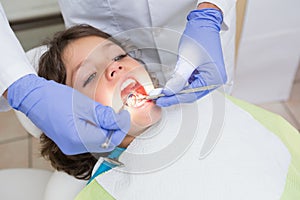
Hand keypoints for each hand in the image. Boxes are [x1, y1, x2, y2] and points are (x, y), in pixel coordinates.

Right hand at [8, 74, 129, 154]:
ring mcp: (70, 146)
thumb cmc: (54, 98)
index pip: (109, 139)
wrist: (34, 98)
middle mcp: (74, 147)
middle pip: (105, 144)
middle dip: (115, 131)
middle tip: (119, 116)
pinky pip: (89, 140)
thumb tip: (120, 120)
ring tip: (109, 117)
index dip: (120, 127)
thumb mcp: (84, 105)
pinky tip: (97, 120)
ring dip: (106, 131)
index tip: (125, 116)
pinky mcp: (68, 142)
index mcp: (78, 138)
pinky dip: (97, 131)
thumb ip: (104, 116)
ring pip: (98, 143)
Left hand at [156, 9, 226, 106]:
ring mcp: (210, 76)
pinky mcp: (204, 72)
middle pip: (191, 94)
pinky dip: (181, 83)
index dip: (174, 98)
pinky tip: (172, 82)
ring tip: (164, 90)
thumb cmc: (200, 37)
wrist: (203, 23)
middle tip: (160, 97)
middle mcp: (215, 80)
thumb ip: (179, 79)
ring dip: (177, 89)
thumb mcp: (187, 60)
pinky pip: (191, 82)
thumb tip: (169, 92)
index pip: (191, 94)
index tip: (161, 100)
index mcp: (214, 79)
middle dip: (175, 95)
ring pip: (190, 89)